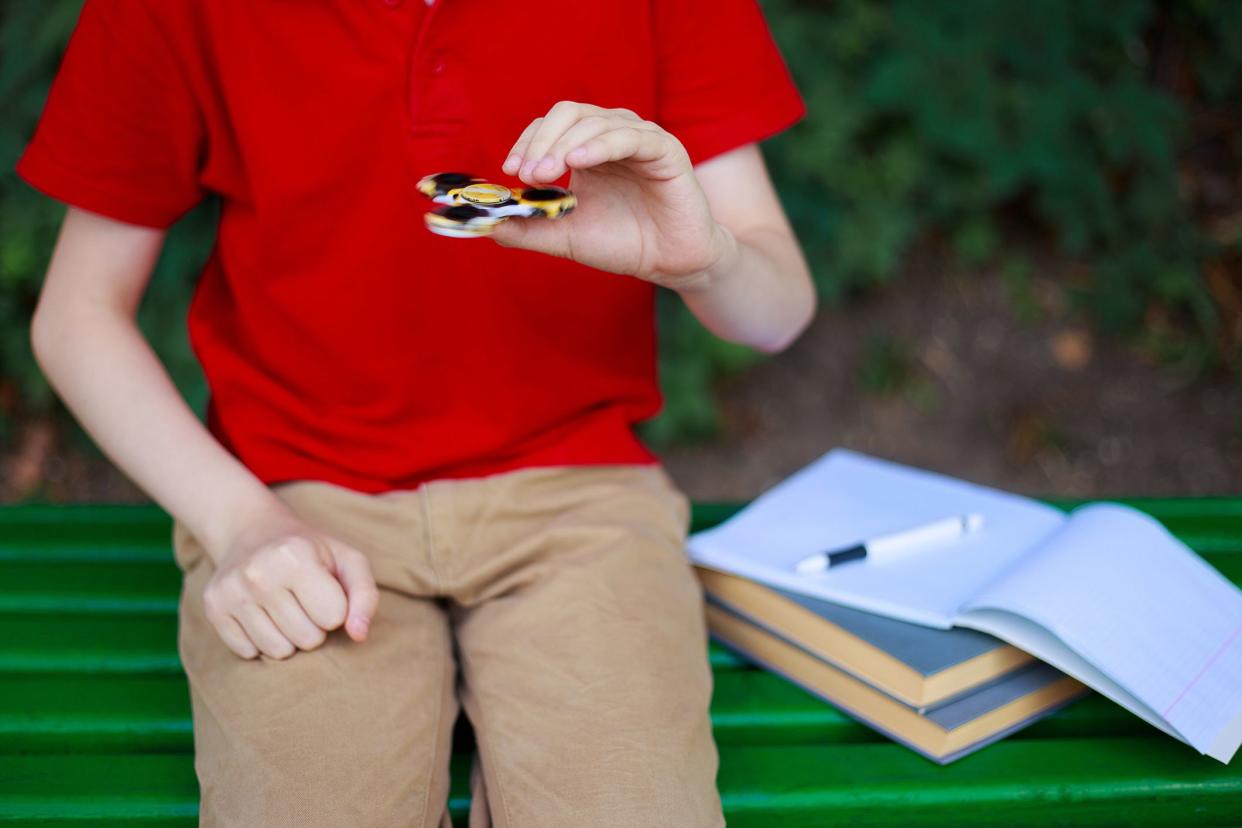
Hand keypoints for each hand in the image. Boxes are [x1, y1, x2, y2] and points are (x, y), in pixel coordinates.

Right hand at [201, 510, 380, 659]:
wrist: (252, 531)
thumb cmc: (311, 551)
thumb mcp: (348, 560)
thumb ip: (364, 595)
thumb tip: (359, 635)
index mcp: (296, 557)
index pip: (334, 618)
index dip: (336, 609)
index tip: (326, 590)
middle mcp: (258, 574)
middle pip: (308, 640)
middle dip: (315, 627)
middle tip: (304, 600)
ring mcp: (232, 592)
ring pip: (278, 652)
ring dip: (289, 638)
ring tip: (285, 608)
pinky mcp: (213, 608)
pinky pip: (248, 653)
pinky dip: (261, 641)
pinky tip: (262, 613)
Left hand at [492, 101, 731, 289]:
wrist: (670, 263)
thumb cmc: (622, 243)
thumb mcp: (566, 237)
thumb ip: (528, 229)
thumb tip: (488, 224)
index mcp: (587, 148)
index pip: (550, 126)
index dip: (527, 142)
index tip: (510, 171)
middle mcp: (611, 135)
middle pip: (568, 113)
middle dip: (542, 141)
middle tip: (528, 174)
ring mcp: (639, 139)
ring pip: (594, 121)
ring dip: (564, 143)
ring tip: (546, 173)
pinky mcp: (665, 150)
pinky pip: (629, 137)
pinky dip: (600, 145)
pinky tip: (578, 162)